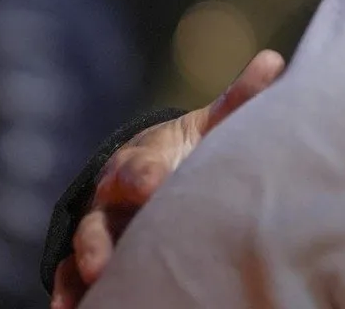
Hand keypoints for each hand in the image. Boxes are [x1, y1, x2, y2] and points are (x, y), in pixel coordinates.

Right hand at [49, 49, 283, 308]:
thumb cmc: (190, 151)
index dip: (145, 175)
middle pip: (101, 216)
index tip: (154, 184)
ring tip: (92, 285)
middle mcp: (112, 197)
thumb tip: (274, 60)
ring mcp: (99, 230)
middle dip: (101, 236)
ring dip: (84, 267)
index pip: (140, 167)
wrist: (156, 172)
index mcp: (142, 161)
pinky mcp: (92, 261)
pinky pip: (72, 279)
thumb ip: (238, 100)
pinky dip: (70, 295)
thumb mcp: (211, 127)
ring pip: (83, 249)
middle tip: (104, 257)